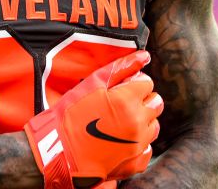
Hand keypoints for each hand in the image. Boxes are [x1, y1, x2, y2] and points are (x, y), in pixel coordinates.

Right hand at [23, 50, 162, 187]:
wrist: (61, 152)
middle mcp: (138, 121)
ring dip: (143, 120)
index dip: (133, 83)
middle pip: (156, 103)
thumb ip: (121, 67)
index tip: (120, 88)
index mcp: (128, 100)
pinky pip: (148, 147)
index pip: (147, 83)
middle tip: (122, 103)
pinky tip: (121, 140)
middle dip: (143, 99)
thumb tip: (145, 56)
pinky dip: (139, 142)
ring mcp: (138, 143)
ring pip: (154, 125)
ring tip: (121, 122)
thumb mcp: (92, 84)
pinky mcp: (136, 161)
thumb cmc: (71, 115)